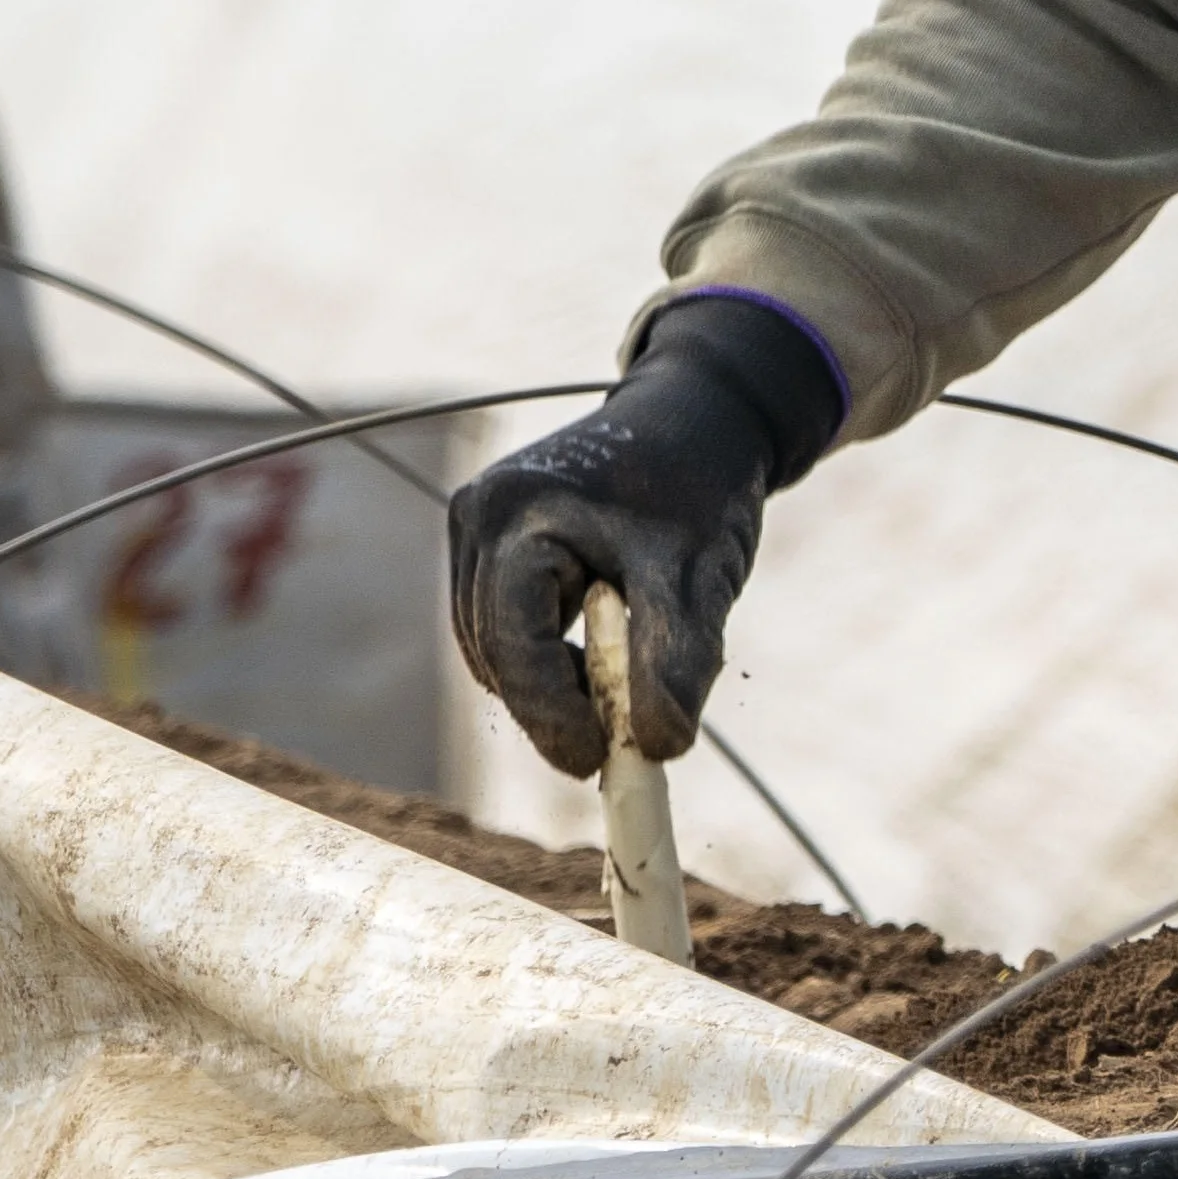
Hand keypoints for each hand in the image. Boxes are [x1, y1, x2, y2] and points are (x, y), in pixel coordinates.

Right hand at [444, 294, 843, 772]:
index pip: (515, 643)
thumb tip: (659, 750)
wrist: (700, 414)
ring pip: (496, 646)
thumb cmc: (700, 485)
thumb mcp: (696, 577)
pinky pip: (506, 624)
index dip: (551, 715)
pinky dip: (549, 656)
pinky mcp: (490, 540)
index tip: (597, 765)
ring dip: (551, 684)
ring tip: (623, 692)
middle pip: (496, 651)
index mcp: (516, 514)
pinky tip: (603, 657)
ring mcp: (477, 526)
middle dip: (552, 707)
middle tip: (619, 749)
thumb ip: (676, 662)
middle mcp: (479, 517)